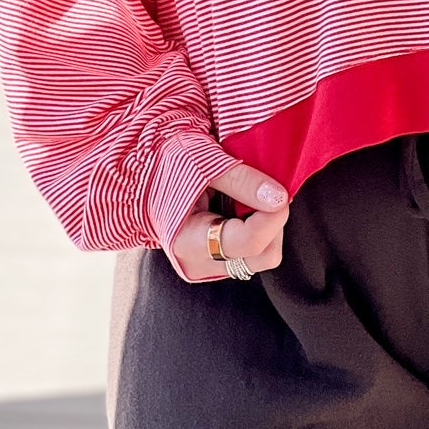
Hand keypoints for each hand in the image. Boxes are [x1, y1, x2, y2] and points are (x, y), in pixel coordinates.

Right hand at [167, 162, 289, 282]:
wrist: (148, 173)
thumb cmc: (171, 162)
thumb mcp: (205, 161)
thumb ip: (242, 180)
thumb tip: (280, 198)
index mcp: (187, 242)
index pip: (246, 242)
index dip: (271, 217)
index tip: (281, 193)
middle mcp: (198, 264)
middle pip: (262, 256)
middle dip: (273, 223)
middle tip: (265, 191)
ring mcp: (209, 267)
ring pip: (261, 257)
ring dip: (267, 226)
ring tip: (248, 197)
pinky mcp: (218, 262)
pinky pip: (253, 252)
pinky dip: (257, 228)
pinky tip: (241, 207)